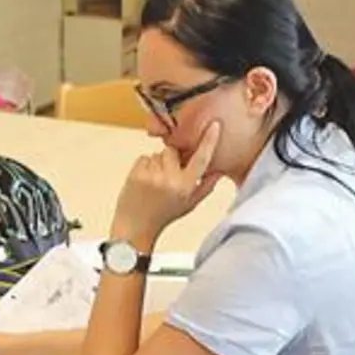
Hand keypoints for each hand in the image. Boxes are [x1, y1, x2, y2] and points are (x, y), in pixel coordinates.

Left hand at [113, 121, 222, 246]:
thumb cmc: (163, 216)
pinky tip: (144, 182)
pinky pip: (143, 158)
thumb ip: (206, 187)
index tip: (214, 126)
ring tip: (154, 183)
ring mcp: (152, 175)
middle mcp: (170, 180)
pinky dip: (143, 166)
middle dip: (170, 158)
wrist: (135, 228)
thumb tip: (218, 171)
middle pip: (173, 151)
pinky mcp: (136, 173)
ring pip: (157, 154)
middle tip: (166, 176)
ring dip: (156, 164)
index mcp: (186, 186)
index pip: (201, 159)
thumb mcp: (189, 205)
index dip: (209, 141)